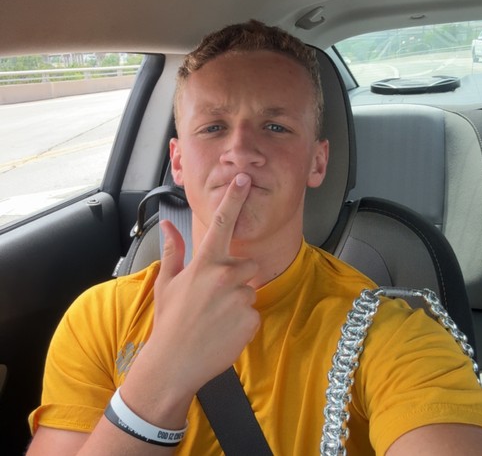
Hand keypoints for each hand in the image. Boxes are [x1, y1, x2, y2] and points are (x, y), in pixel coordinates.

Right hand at [147, 172, 259, 396]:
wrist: (174, 363)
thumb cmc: (169, 321)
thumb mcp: (167, 283)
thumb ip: (173, 250)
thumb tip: (168, 223)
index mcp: (205, 264)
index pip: (222, 223)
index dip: (233, 198)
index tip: (243, 179)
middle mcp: (225, 276)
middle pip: (248, 264)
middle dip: (238, 275)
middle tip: (216, 295)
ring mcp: (240, 298)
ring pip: (250, 290)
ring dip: (239, 299)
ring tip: (217, 316)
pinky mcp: (251, 319)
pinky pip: (253, 313)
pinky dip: (242, 320)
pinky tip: (224, 330)